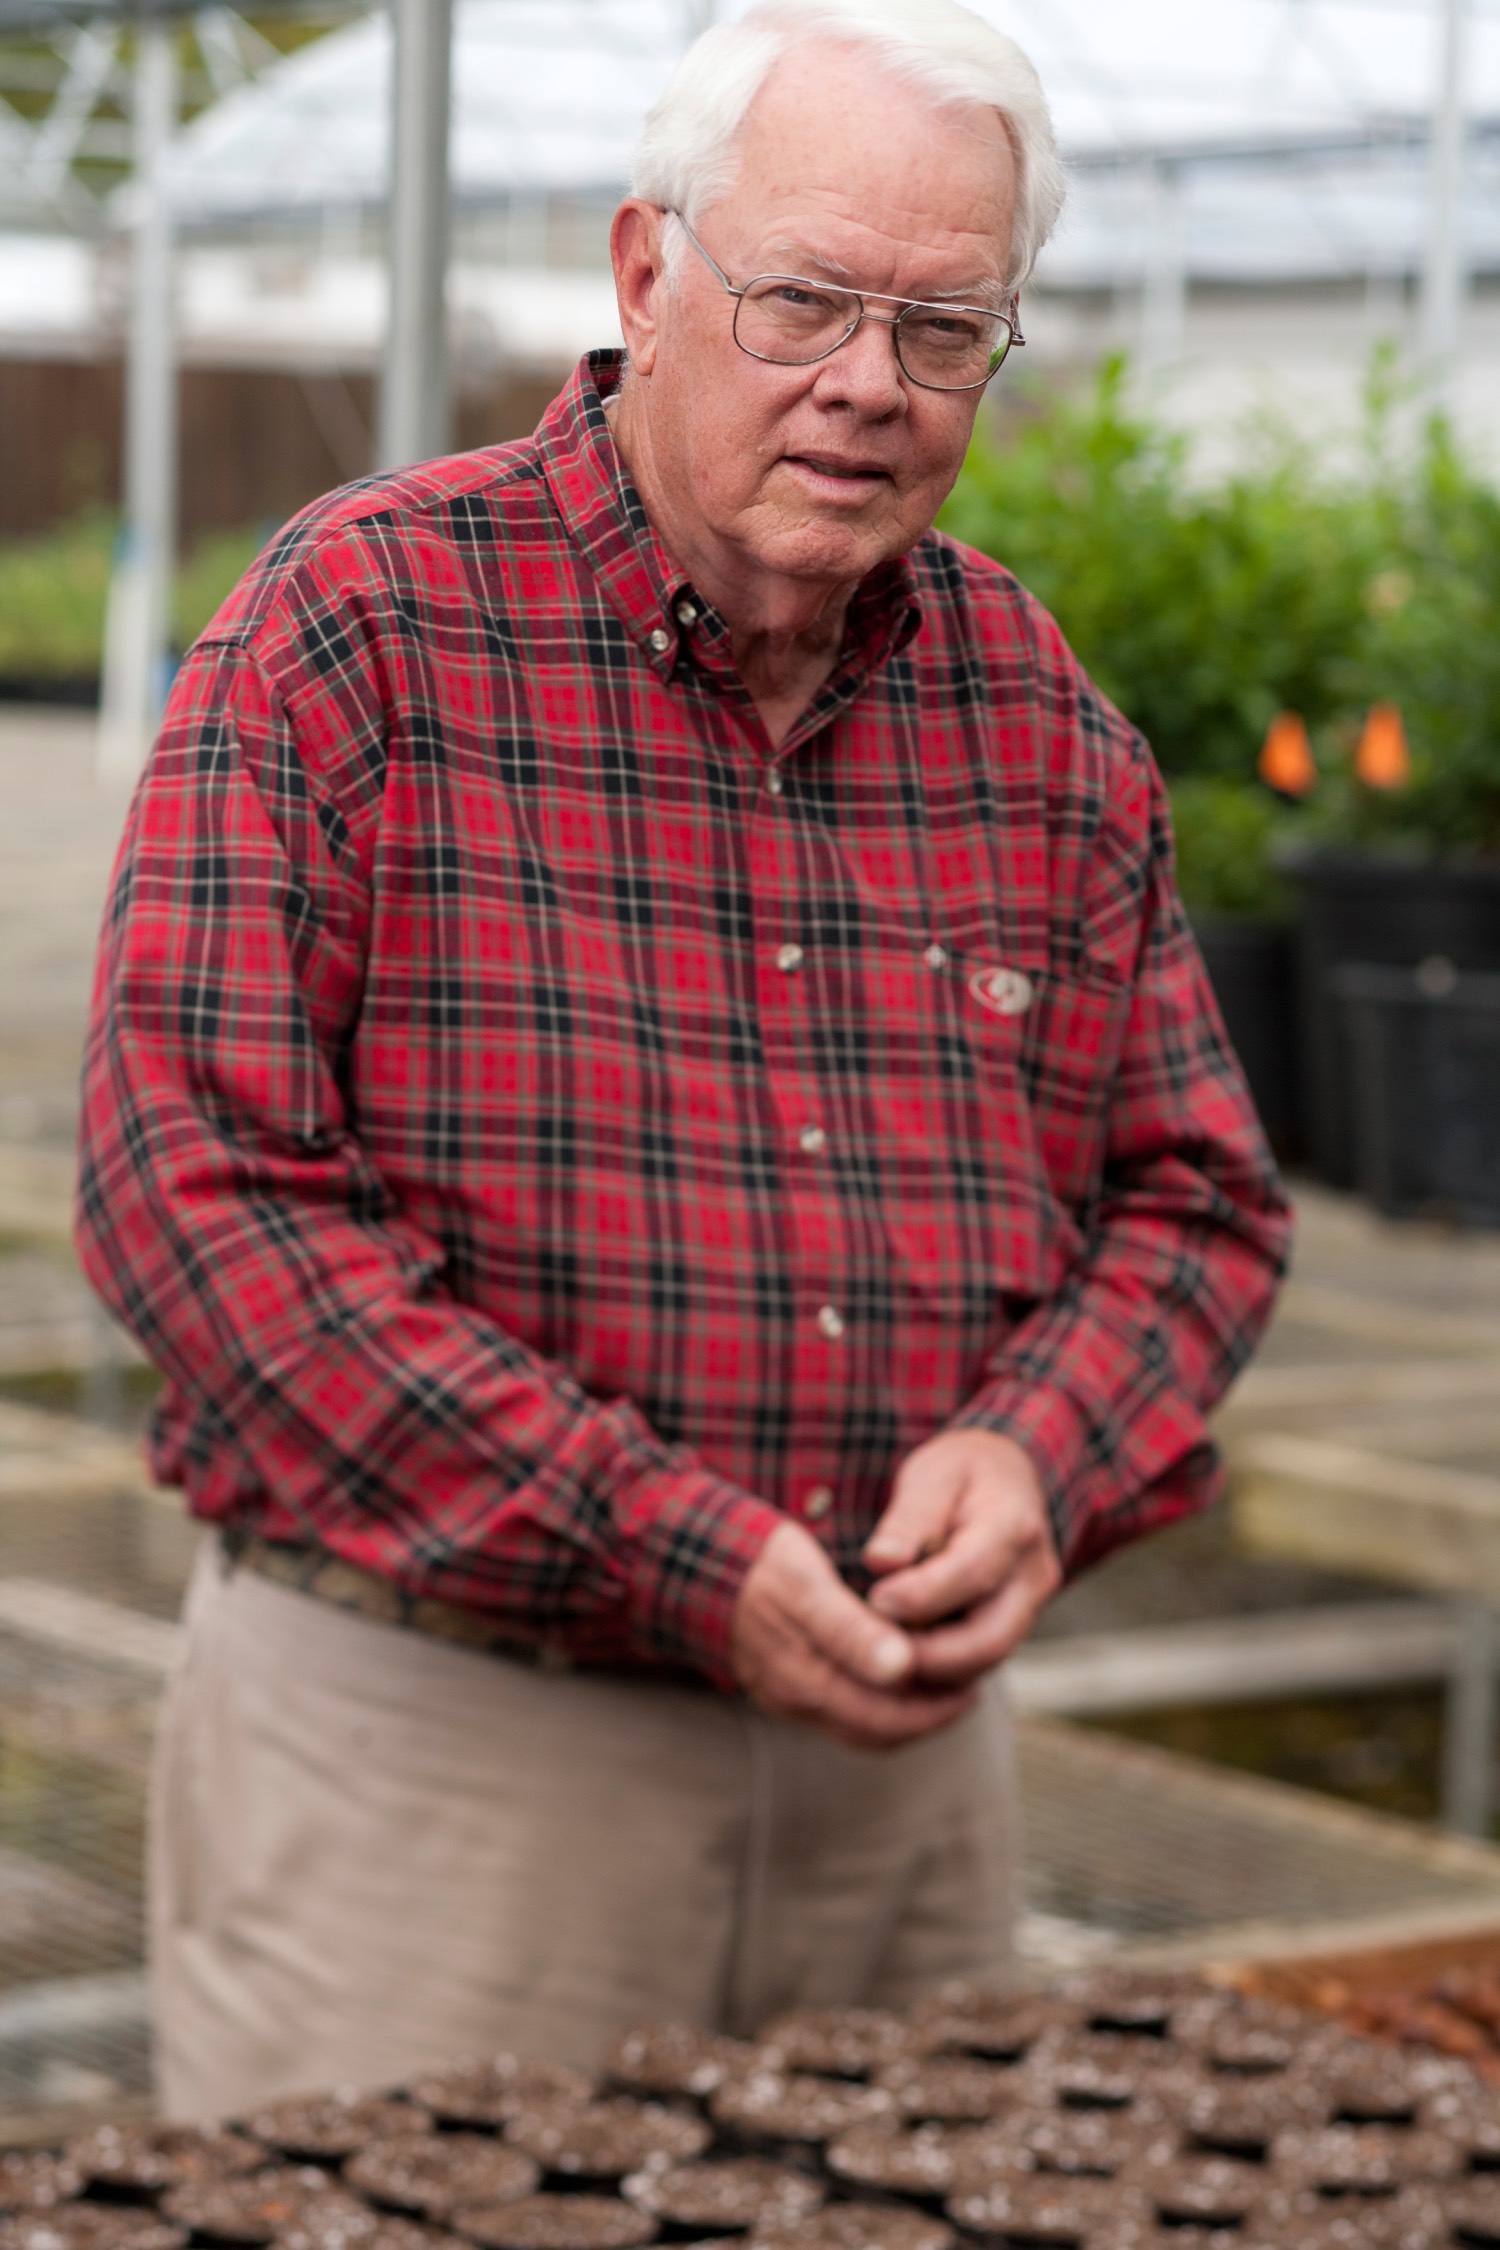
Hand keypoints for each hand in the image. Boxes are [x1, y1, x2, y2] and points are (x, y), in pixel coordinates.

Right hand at [731, 1520, 977, 1751]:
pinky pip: (839, 1713)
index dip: (934, 1707)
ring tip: (940, 1688)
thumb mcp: (807, 1584)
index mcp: (806, 1677)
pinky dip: (874, 1705)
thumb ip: (852, 1629)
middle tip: (966, 1692)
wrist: (698, 1561)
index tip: (970, 1683)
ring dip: (902, 1716)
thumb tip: (902, 1669)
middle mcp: (797, 1699)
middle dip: (925, 1716)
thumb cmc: (760, 1564)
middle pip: (877, 1730)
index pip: (886, 1716)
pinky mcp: (782, 1687)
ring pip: (859, 1726)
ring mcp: (787, 1696)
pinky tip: (895, 1679)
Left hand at [863, 1430, 1060, 1688]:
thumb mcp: (933, 1475)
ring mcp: (1029, 1607)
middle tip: (874, 1645)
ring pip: (986, 1660)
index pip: (971, 1574)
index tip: (875, 1600)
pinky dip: (941, 1667)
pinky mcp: (1014, 1627)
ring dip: (933, 1667)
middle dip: (928, 1655)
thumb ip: (909, 1518)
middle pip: (989, 1639)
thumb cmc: (963, 1474)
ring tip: (881, 1647)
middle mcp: (1033, 1575)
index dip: (921, 1596)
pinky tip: (900, 1650)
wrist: (1005, 1480)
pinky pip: (980, 1660)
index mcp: (1013, 1526)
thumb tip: (882, 1561)